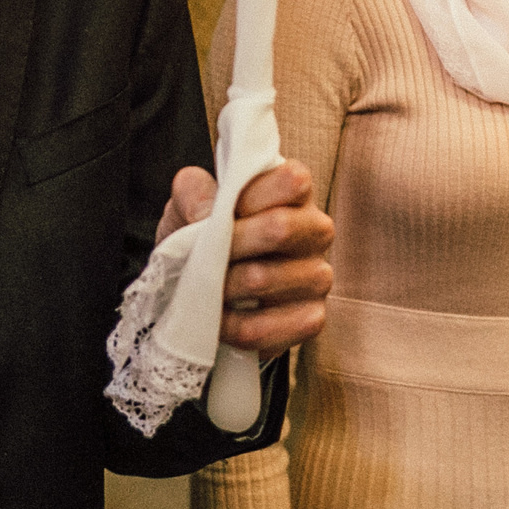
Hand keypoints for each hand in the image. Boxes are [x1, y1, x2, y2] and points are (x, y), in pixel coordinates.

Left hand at [155, 163, 334, 357]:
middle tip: (202, 255)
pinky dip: (229, 326)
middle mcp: (316, 231)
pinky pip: (265, 328)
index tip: (219, 210)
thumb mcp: (190, 203)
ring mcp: (318, 276)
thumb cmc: (206, 235)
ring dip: (221, 287)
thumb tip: (204, 214)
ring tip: (204, 288)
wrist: (204, 287)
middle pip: (280, 228)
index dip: (249, 195)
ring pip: (263, 279)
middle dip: (228, 243)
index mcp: (295, 193)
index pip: (293, 181)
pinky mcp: (311, 318)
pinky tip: (219, 320)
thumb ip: (194, 192)